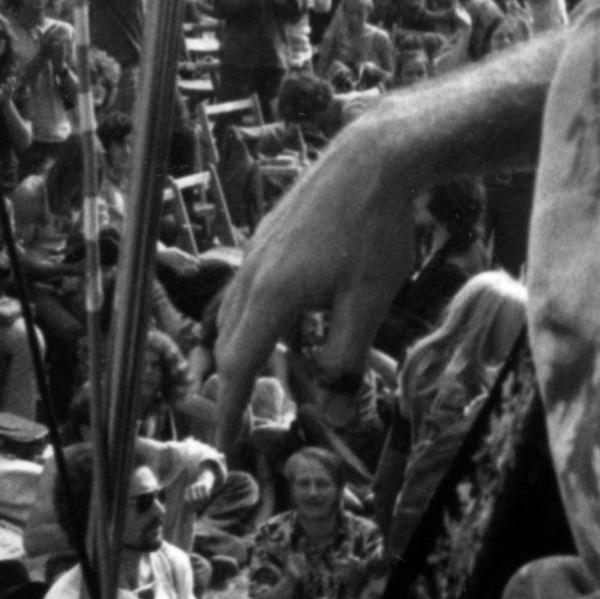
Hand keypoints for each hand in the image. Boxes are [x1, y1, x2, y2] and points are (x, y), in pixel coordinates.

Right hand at [208, 126, 418, 433]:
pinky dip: (257, 319)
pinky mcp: (268, 238)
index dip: (230, 407)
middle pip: (228, 341)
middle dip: (231, 382)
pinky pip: (249, 290)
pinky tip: (289, 325)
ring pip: (235, 313)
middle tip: (240, 417)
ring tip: (261, 376)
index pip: (238, 364)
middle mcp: (252, 274)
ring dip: (244, 349)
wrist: (370, 158)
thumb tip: (335, 406)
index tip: (226, 440)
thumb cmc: (374, 230)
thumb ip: (346, 356)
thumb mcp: (368, 302)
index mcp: (271, 295)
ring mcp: (256, 253)